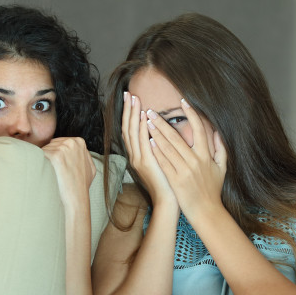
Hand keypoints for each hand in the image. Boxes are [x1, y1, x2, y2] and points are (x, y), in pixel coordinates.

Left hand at [43, 136, 95, 210]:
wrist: (76, 198)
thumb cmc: (81, 185)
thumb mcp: (89, 167)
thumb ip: (82, 155)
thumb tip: (75, 152)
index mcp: (79, 142)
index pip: (59, 142)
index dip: (56, 155)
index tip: (58, 166)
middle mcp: (71, 142)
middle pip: (51, 144)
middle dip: (49, 156)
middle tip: (55, 171)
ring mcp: (63, 148)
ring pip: (44, 150)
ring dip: (45, 161)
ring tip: (54, 174)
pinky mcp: (54, 156)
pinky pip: (39, 155)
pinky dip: (40, 164)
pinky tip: (48, 173)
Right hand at [121, 91, 175, 207]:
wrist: (168, 200)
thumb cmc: (168, 182)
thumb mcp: (161, 161)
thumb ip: (157, 147)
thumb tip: (159, 133)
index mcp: (137, 154)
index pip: (130, 130)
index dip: (129, 114)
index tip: (130, 99)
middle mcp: (134, 156)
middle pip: (127, 128)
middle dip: (127, 110)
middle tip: (128, 93)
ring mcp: (138, 159)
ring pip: (132, 132)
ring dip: (133, 114)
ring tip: (134, 99)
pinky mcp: (146, 163)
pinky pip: (142, 142)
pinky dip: (142, 128)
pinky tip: (144, 116)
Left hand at [145, 98, 226, 221]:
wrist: (206, 211)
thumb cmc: (213, 190)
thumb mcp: (222, 168)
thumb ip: (221, 149)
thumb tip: (218, 132)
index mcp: (206, 156)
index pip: (199, 129)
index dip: (191, 114)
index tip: (183, 102)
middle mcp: (195, 161)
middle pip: (177, 137)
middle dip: (163, 123)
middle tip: (151, 111)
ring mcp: (184, 171)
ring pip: (167, 148)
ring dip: (156, 133)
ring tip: (146, 122)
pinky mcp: (175, 180)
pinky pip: (163, 162)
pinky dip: (156, 151)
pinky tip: (148, 141)